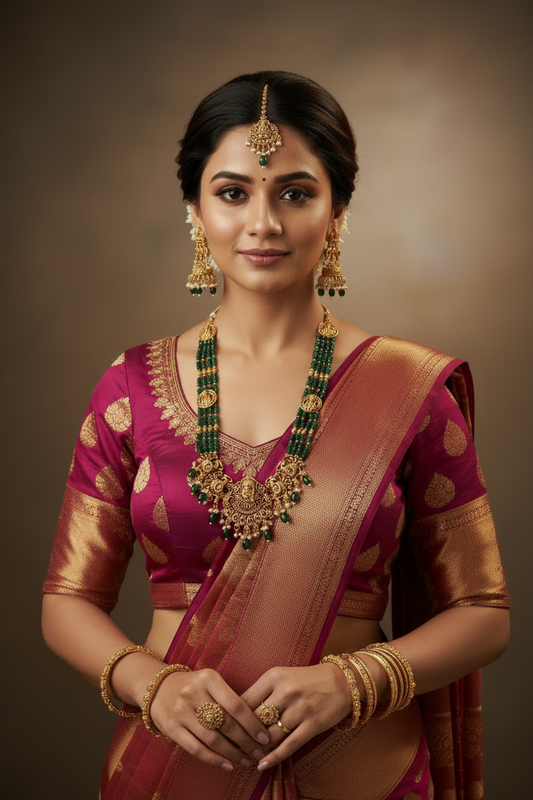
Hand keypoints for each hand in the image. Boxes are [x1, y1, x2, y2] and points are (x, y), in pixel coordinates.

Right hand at [149, 668, 270, 771]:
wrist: (158, 688)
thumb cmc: (194, 687)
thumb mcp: (211, 682)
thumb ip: (230, 698)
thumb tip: (257, 724)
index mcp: (209, 678)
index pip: (236, 704)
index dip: (252, 723)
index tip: (265, 736)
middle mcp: (194, 693)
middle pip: (226, 723)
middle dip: (246, 742)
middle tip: (259, 753)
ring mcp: (181, 711)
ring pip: (212, 739)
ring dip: (232, 753)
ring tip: (246, 761)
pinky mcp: (171, 728)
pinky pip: (196, 749)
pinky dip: (214, 760)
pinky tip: (228, 765)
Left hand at [241, 663, 352, 770]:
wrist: (341, 681)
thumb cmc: (305, 680)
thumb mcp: (281, 676)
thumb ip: (261, 692)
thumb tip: (236, 714)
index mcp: (274, 676)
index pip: (245, 701)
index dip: (233, 719)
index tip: (225, 730)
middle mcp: (287, 691)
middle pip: (256, 720)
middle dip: (243, 737)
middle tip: (232, 749)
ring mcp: (301, 708)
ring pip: (271, 735)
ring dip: (257, 749)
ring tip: (246, 757)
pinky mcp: (313, 724)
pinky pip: (289, 745)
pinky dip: (274, 757)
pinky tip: (262, 765)